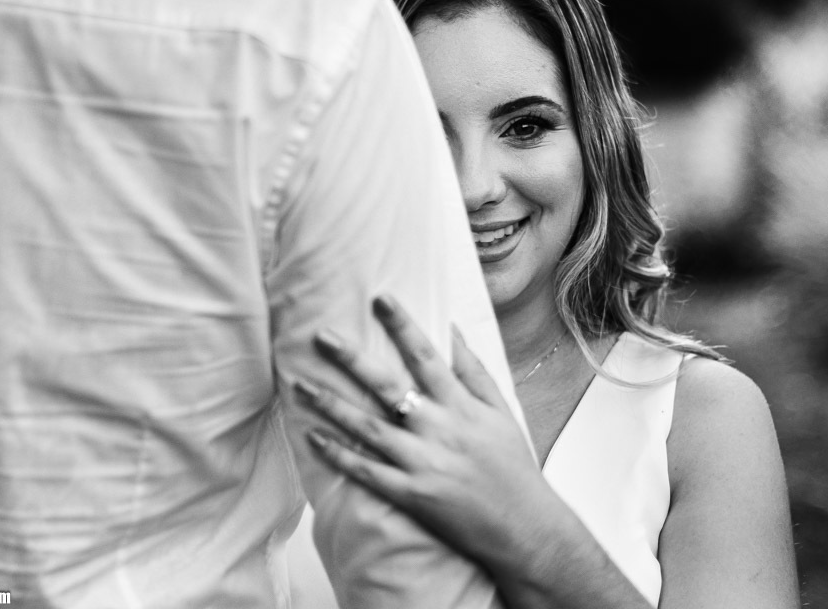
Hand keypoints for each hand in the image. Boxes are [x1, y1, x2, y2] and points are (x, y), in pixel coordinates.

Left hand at [295, 295, 565, 579]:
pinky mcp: (412, 496)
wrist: (526, 530)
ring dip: (331, 405)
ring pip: (368, 428)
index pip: (426, 356)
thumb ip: (474, 370)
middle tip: (321, 336)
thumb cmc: (513, 467)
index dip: (402, 325)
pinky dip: (339, 455)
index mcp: (462, 406)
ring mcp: (424, 464)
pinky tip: (313, 438)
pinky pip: (367, 472)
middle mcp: (440, 429)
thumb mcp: (500, 411)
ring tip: (300, 386)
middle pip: (388, 387)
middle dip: (352, 359)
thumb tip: (452, 329)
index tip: (380, 298)